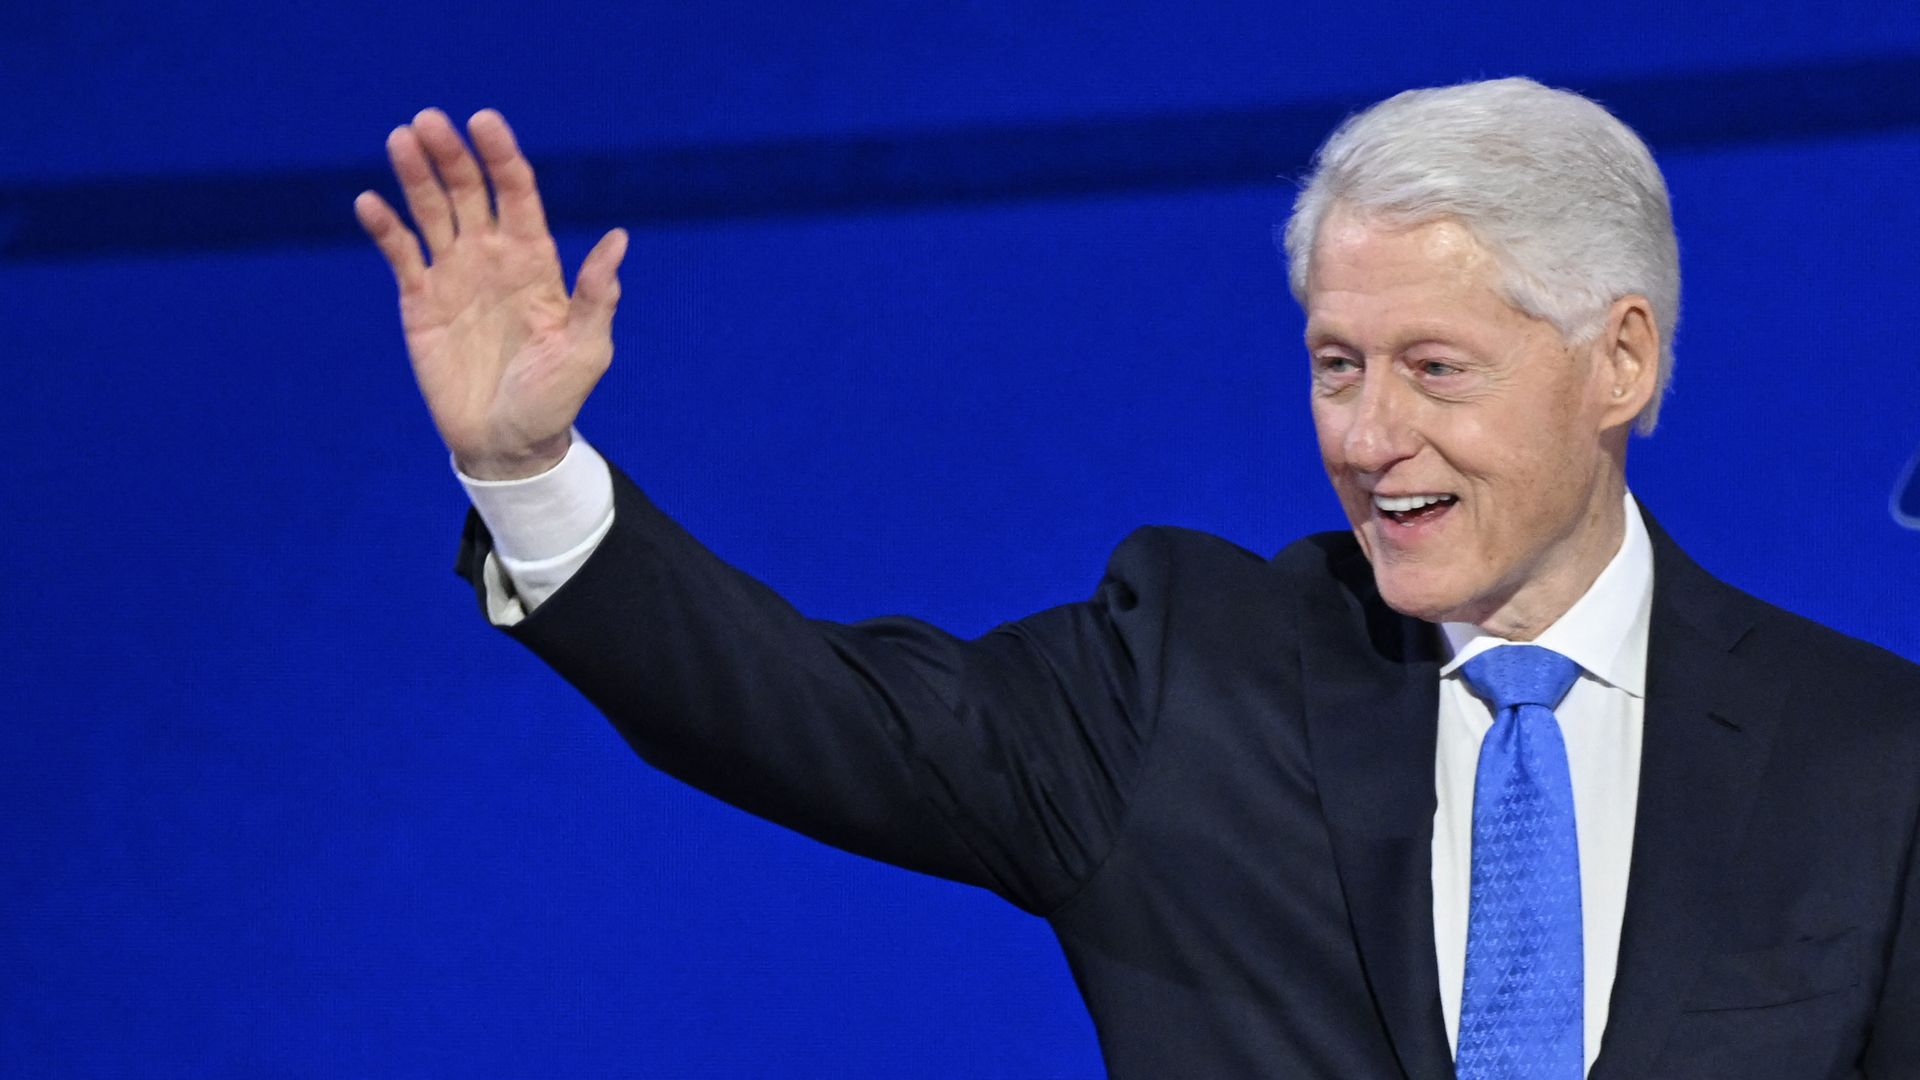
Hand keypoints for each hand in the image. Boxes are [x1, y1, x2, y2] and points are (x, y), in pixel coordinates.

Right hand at [355, 108, 627, 479]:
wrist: (508, 443)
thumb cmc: (555, 398)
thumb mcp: (587, 350)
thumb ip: (597, 296)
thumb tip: (619, 239)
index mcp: (535, 260)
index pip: (517, 194)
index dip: (501, 157)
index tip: (484, 122)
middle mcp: (492, 257)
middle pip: (469, 192)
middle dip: (451, 155)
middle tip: (428, 121)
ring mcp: (454, 275)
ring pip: (431, 212)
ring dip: (416, 175)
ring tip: (401, 140)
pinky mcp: (420, 301)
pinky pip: (401, 254)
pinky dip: (385, 228)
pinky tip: (369, 203)